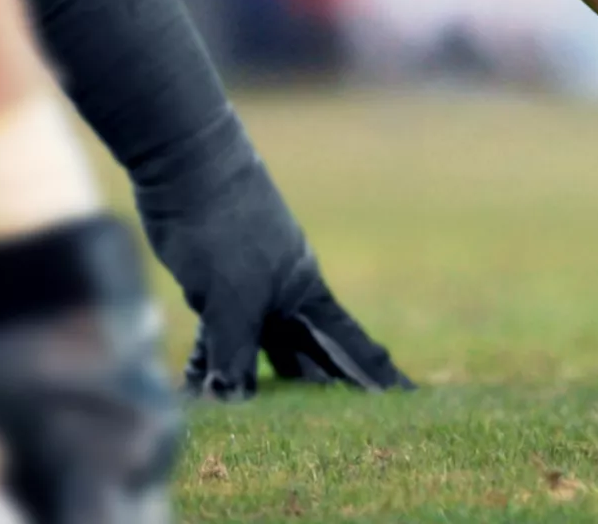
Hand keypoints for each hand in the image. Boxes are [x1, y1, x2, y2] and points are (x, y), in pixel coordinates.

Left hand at [145, 181, 410, 399]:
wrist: (187, 167)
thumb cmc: (227, 227)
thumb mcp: (234, 295)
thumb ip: (236, 349)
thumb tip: (233, 401)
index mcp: (307, 297)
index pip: (351, 346)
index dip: (378, 376)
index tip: (410, 398)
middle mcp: (284, 299)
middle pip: (309, 357)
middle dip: (325, 393)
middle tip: (346, 429)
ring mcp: (247, 294)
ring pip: (259, 352)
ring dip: (256, 386)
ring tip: (266, 424)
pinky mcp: (210, 291)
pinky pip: (215, 341)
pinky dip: (207, 366)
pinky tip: (195, 391)